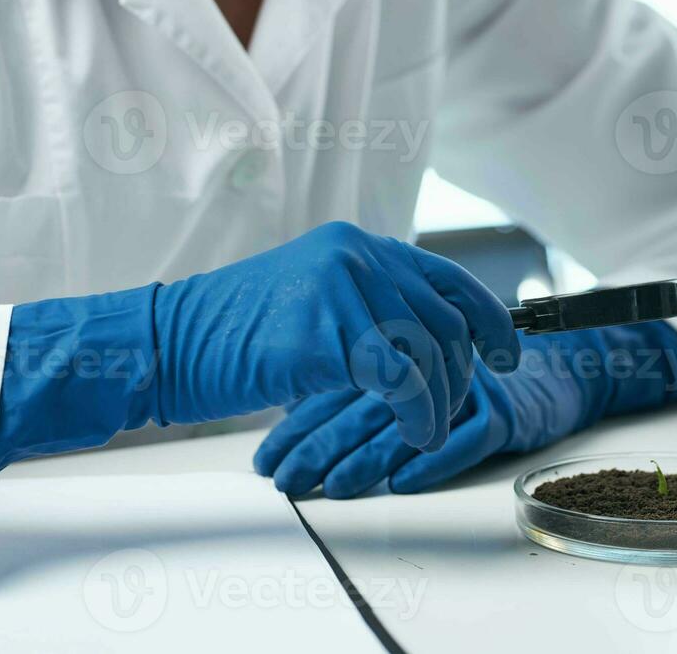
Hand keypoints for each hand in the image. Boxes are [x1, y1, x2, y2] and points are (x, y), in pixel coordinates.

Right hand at [0, 221, 519, 476]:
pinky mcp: (326, 333)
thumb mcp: (311, 301)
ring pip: (427, 350)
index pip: (445, 277)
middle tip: (453, 406)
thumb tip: (424, 343)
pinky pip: (400, 379)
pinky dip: (418, 412)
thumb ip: (366, 307)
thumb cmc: (233, 335)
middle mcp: (356, 256)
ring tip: (426, 430)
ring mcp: (341, 289)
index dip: (488, 318)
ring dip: (439, 401)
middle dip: (461, 372)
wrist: (169, 343)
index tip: (507, 354)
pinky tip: (414, 432)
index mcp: (356, 245)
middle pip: (444, 318)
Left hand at [253, 322, 676, 497]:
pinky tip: (402, 481)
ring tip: (332, 486)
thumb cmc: (468, 379)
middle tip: (286, 478)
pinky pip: (467, 438)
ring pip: (409, 420)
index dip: (300, 419)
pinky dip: (433, 459)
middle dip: (320, 443)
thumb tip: (286, 405)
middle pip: (365, 400)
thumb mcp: (409, 373)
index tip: (266, 457)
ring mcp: (468, 386)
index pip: (339, 380)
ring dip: (366, 457)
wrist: (556, 370)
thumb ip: (357, 380)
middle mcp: (431, 360)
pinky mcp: (503, 412)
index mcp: (400, 343)